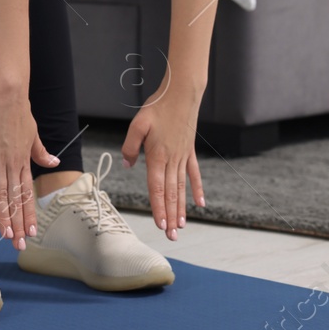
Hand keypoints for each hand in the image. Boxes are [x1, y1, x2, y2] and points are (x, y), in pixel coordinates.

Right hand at [0, 86, 59, 250]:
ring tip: (7, 235)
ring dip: (4, 215)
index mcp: (24, 162)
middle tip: (20, 245)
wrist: (9, 96)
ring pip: (2, 194)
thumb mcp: (34, 134)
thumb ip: (42, 152)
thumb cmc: (19, 113)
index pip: (28, 194)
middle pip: (16, 200)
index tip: (32, 233)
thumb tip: (54, 163)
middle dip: (18, 224)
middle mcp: (13, 165)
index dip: (30, 215)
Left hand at [120, 81, 205, 240]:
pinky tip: (200, 204)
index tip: (159, 225)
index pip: (157, 188)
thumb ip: (130, 145)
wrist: (182, 93)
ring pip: (181, 188)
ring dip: (181, 208)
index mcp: (157, 156)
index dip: (158, 208)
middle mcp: (172, 160)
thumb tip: (128, 164)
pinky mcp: (189, 151)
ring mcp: (183, 157)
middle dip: (170, 216)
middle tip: (171, 236)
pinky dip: (197, 190)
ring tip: (181, 226)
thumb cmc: (158, 107)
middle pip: (170, 194)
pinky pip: (194, 174)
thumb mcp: (137, 123)